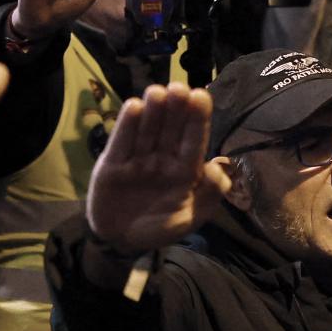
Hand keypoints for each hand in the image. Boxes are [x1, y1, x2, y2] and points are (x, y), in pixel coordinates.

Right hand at [86, 83, 228, 254]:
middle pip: (170, 129)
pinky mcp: (113, 163)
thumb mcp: (189, 218)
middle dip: (175, 108)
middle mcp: (162, 158)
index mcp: (184, 170)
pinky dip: (126, 126)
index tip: (200, 96)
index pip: (193, 140)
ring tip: (157, 92)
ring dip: (152, 111)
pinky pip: (121, 142)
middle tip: (179, 88)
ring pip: (146, 130)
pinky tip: (133, 106)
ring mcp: (137, 159)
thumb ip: (209, 195)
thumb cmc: (159, 228)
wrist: (121, 242)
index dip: (197, 119)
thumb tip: (218, 166)